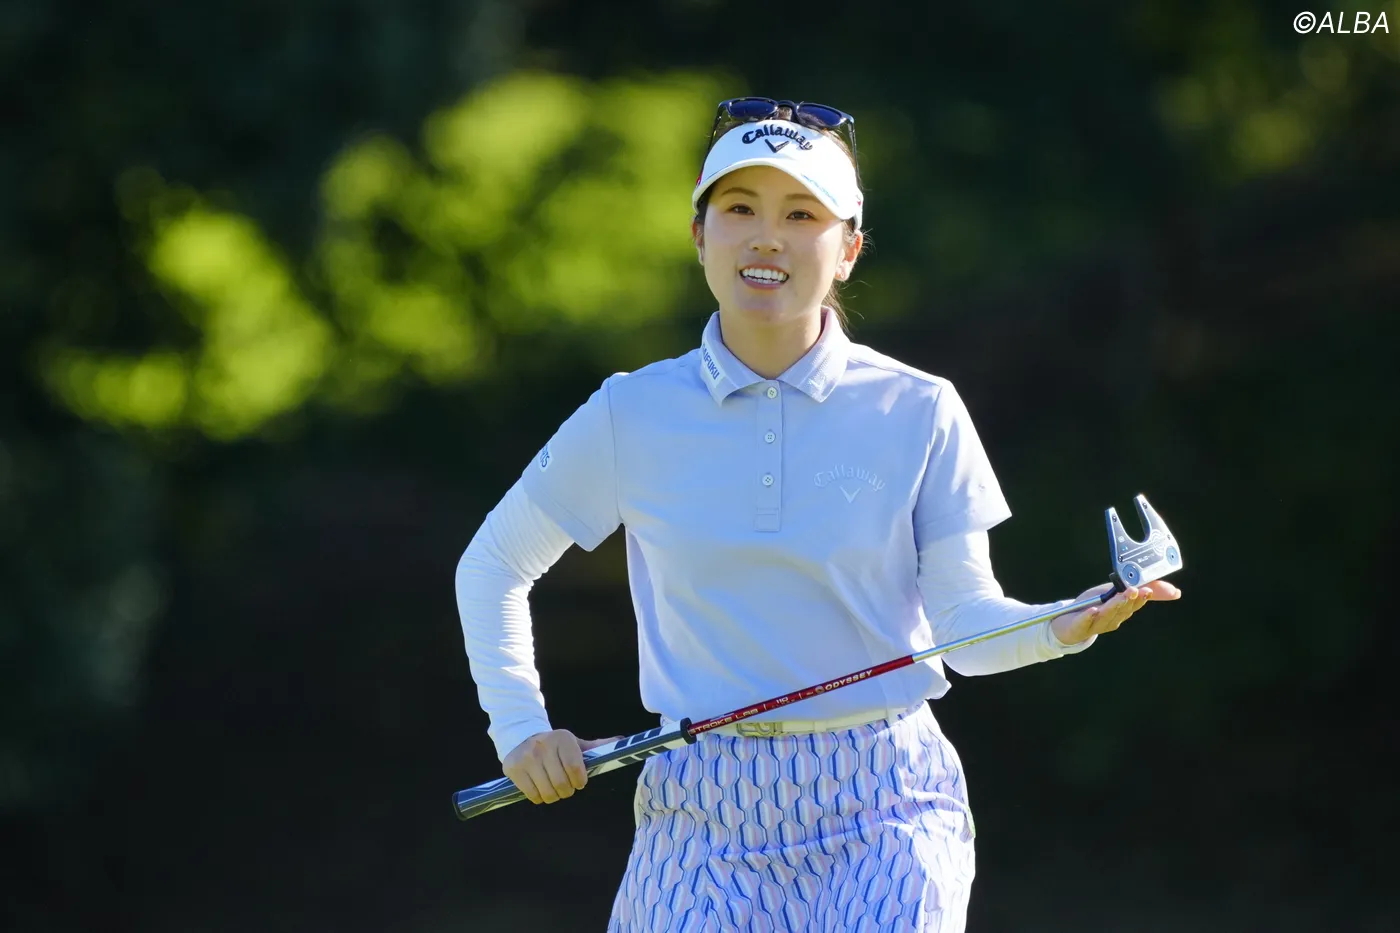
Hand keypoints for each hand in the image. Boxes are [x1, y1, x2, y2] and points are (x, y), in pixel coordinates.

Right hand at [502, 730, 622, 804]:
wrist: (522, 737)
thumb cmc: (556, 747)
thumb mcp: (576, 744)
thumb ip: (597, 747)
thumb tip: (623, 741)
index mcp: (562, 738)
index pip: (576, 770)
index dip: (580, 781)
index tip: (579, 781)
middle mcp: (543, 745)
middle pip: (562, 784)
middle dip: (567, 791)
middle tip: (565, 786)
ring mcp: (526, 757)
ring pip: (547, 793)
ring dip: (553, 795)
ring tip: (553, 787)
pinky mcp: (512, 768)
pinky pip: (532, 795)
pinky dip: (538, 797)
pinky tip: (539, 786)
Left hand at [1050, 579, 1181, 645]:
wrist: (1066, 623)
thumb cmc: (1094, 605)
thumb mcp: (1116, 592)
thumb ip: (1141, 589)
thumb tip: (1176, 592)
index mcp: (1121, 611)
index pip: (1135, 604)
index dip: (1143, 597)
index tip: (1148, 588)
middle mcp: (1111, 620)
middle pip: (1122, 610)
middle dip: (1131, 600)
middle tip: (1138, 590)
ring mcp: (1095, 624)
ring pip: (1107, 615)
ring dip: (1115, 605)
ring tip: (1122, 594)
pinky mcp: (1078, 627)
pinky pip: (1084, 623)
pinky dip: (1088, 617)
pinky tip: (1092, 610)